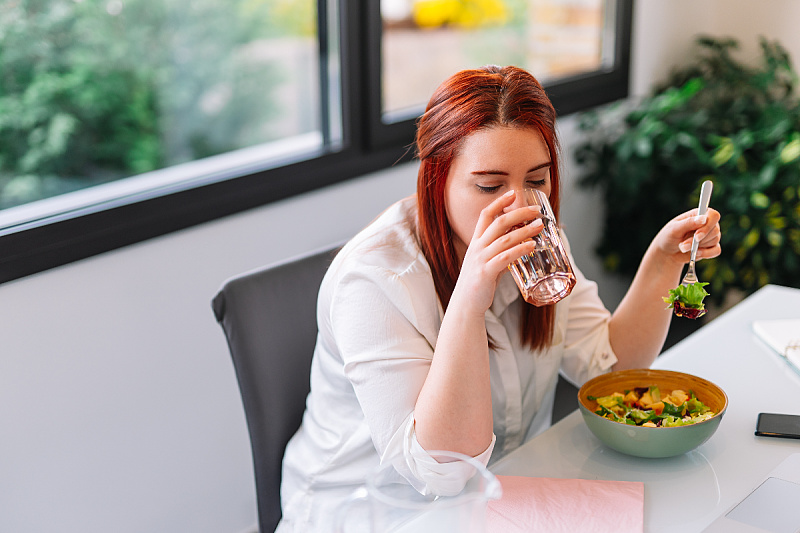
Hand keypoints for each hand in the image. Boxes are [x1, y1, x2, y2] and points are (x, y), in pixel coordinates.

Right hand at [451, 190, 543, 313]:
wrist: (466, 304)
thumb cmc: (478, 283)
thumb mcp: (487, 262)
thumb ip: (500, 253)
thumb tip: (520, 247)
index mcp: (476, 242)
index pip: (486, 215)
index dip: (499, 202)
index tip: (513, 193)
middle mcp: (477, 247)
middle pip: (498, 222)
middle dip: (518, 213)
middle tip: (535, 210)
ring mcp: (480, 259)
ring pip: (505, 239)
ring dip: (524, 230)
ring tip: (539, 226)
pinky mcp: (485, 272)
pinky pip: (505, 257)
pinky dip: (520, 249)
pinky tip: (531, 246)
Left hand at [651, 207, 721, 265]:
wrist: (667, 252)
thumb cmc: (669, 236)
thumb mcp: (674, 229)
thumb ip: (688, 223)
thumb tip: (703, 219)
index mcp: (699, 214)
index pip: (713, 215)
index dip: (708, 225)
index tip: (697, 236)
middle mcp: (708, 223)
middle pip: (715, 230)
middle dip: (698, 240)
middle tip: (683, 245)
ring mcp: (711, 235)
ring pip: (714, 240)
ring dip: (698, 247)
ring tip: (683, 248)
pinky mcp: (711, 247)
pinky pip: (716, 251)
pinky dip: (706, 254)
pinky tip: (695, 254)